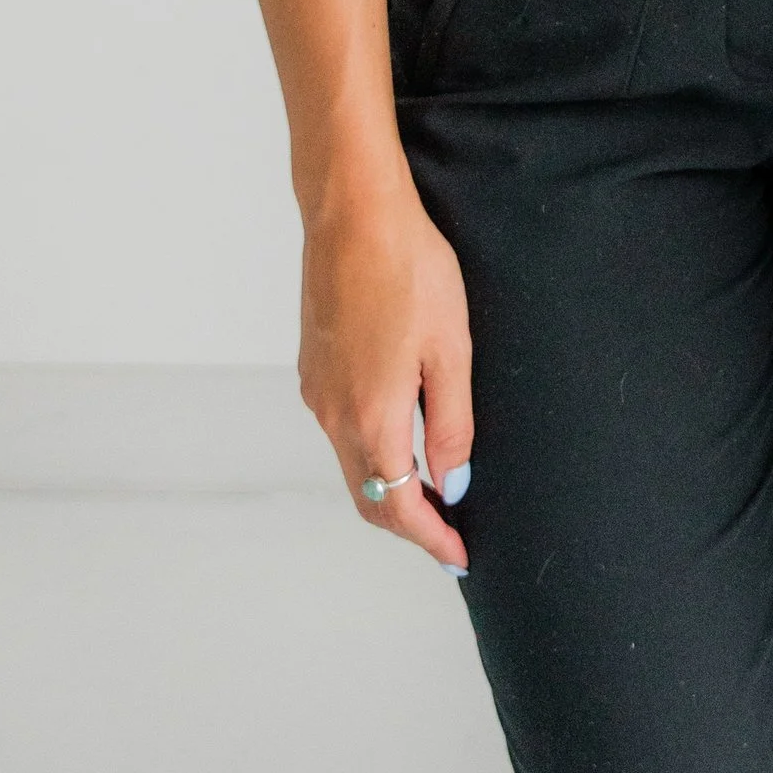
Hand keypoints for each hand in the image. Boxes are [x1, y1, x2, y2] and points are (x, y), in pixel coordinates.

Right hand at [298, 164, 473, 573]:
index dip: (431, 538)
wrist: (352, 214)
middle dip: (410, 525)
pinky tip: (401, 440)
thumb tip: (452, 484)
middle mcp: (332, 415)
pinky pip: (341, 431)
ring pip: (352, 465)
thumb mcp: (451, 349)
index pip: (398, 506)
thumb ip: (450, 424)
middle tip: (450, 539)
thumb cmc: (410, 271)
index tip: (460, 558)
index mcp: (371, 417)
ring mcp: (317, 391)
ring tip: (433, 495)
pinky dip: (371, 454)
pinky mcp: (313, 368)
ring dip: (389, 489)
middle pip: (369, 496)